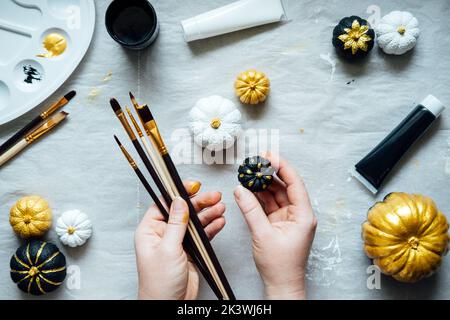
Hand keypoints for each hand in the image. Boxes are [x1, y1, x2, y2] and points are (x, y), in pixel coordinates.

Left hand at [136, 181, 225, 299]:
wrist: (169, 305)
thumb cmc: (159, 283)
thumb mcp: (168, 249)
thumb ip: (176, 224)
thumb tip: (179, 201)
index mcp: (150, 230)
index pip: (164, 204)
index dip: (179, 193)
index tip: (193, 186)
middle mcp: (163, 234)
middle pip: (183, 211)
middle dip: (199, 203)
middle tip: (214, 197)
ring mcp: (177, 242)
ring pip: (194, 222)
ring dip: (208, 214)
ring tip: (220, 208)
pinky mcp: (189, 251)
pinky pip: (201, 235)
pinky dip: (211, 228)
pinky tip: (219, 221)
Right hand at [234, 153, 316, 299]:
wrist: (281, 284)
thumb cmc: (280, 265)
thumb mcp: (262, 234)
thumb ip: (250, 210)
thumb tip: (240, 190)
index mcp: (303, 215)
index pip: (294, 183)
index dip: (282, 167)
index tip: (269, 156)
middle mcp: (299, 214)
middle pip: (285, 186)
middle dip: (269, 174)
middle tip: (255, 162)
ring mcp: (289, 218)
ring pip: (276, 195)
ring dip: (262, 185)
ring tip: (249, 174)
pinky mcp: (280, 223)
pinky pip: (270, 205)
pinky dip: (259, 198)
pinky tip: (249, 189)